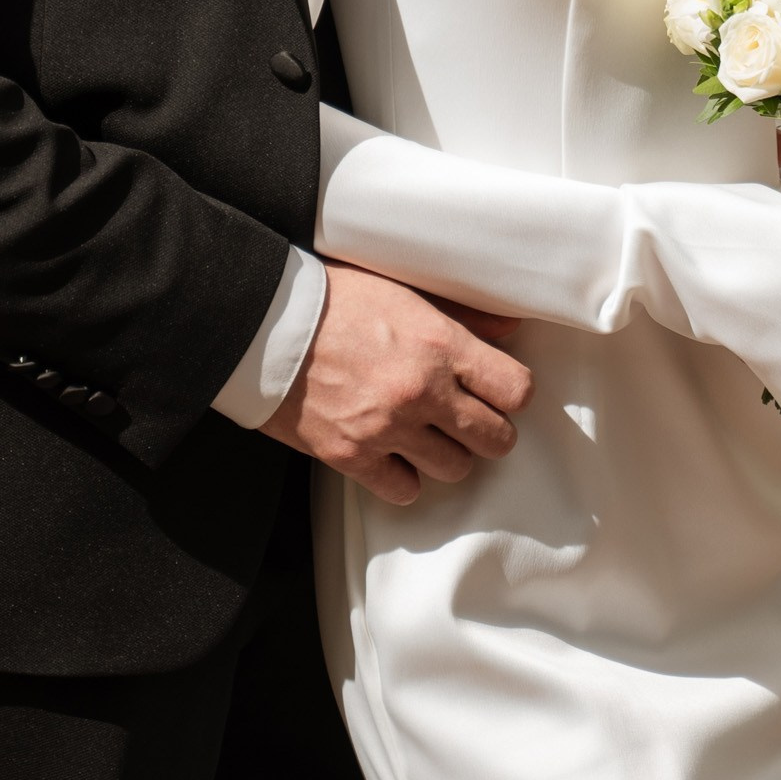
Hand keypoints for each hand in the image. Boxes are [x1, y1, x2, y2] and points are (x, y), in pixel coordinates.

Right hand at [263, 263, 533, 506]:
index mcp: (439, 344)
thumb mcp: (403, 289)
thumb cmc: (333, 298)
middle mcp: (420, 391)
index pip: (515, 390)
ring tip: (429, 434)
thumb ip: (461, 314)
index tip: (499, 392)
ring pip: (456, 469)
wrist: (264, 323)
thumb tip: (508, 330)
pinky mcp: (352, 456)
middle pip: (496, 439)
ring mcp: (387, 428)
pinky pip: (405, 490)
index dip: (512, 394)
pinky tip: (394, 453)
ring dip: (448, 453)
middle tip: (470, 418)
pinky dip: (404, 476)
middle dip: (489, 430)